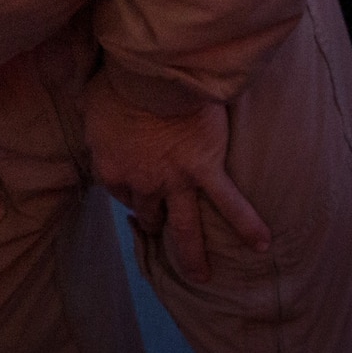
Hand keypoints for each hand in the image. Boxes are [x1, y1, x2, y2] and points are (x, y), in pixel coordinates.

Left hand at [81, 78, 268, 283]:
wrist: (152, 77)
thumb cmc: (117, 84)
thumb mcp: (90, 103)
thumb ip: (94, 119)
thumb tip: (88, 114)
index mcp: (110, 168)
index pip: (118, 191)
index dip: (127, 190)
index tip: (133, 188)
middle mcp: (142, 183)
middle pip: (147, 211)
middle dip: (153, 220)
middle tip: (160, 228)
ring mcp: (175, 181)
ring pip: (185, 225)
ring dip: (192, 253)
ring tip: (201, 276)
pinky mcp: (206, 170)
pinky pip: (230, 204)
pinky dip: (248, 224)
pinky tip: (262, 244)